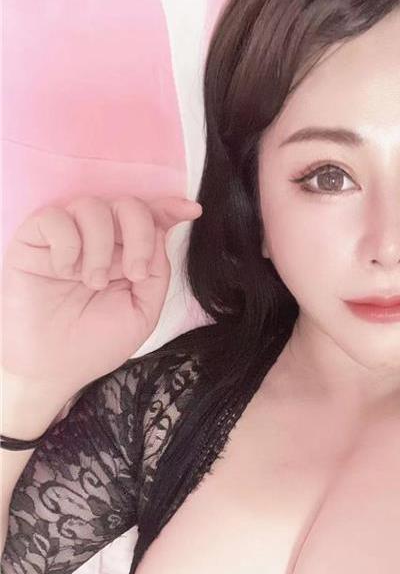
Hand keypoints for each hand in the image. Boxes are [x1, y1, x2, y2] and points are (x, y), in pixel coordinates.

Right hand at [1, 195, 202, 397]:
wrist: (52, 368)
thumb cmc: (95, 344)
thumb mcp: (142, 313)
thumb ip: (157, 273)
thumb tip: (161, 232)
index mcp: (128, 255)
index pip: (150, 218)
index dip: (170, 208)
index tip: (192, 211)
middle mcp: (100, 240)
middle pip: (128, 205)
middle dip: (140, 234)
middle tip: (134, 274)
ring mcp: (67, 237)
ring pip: (92, 206)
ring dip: (101, 246)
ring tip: (93, 282)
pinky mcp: (34, 240)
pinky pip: (55, 217)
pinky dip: (67, 243)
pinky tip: (64, 270)